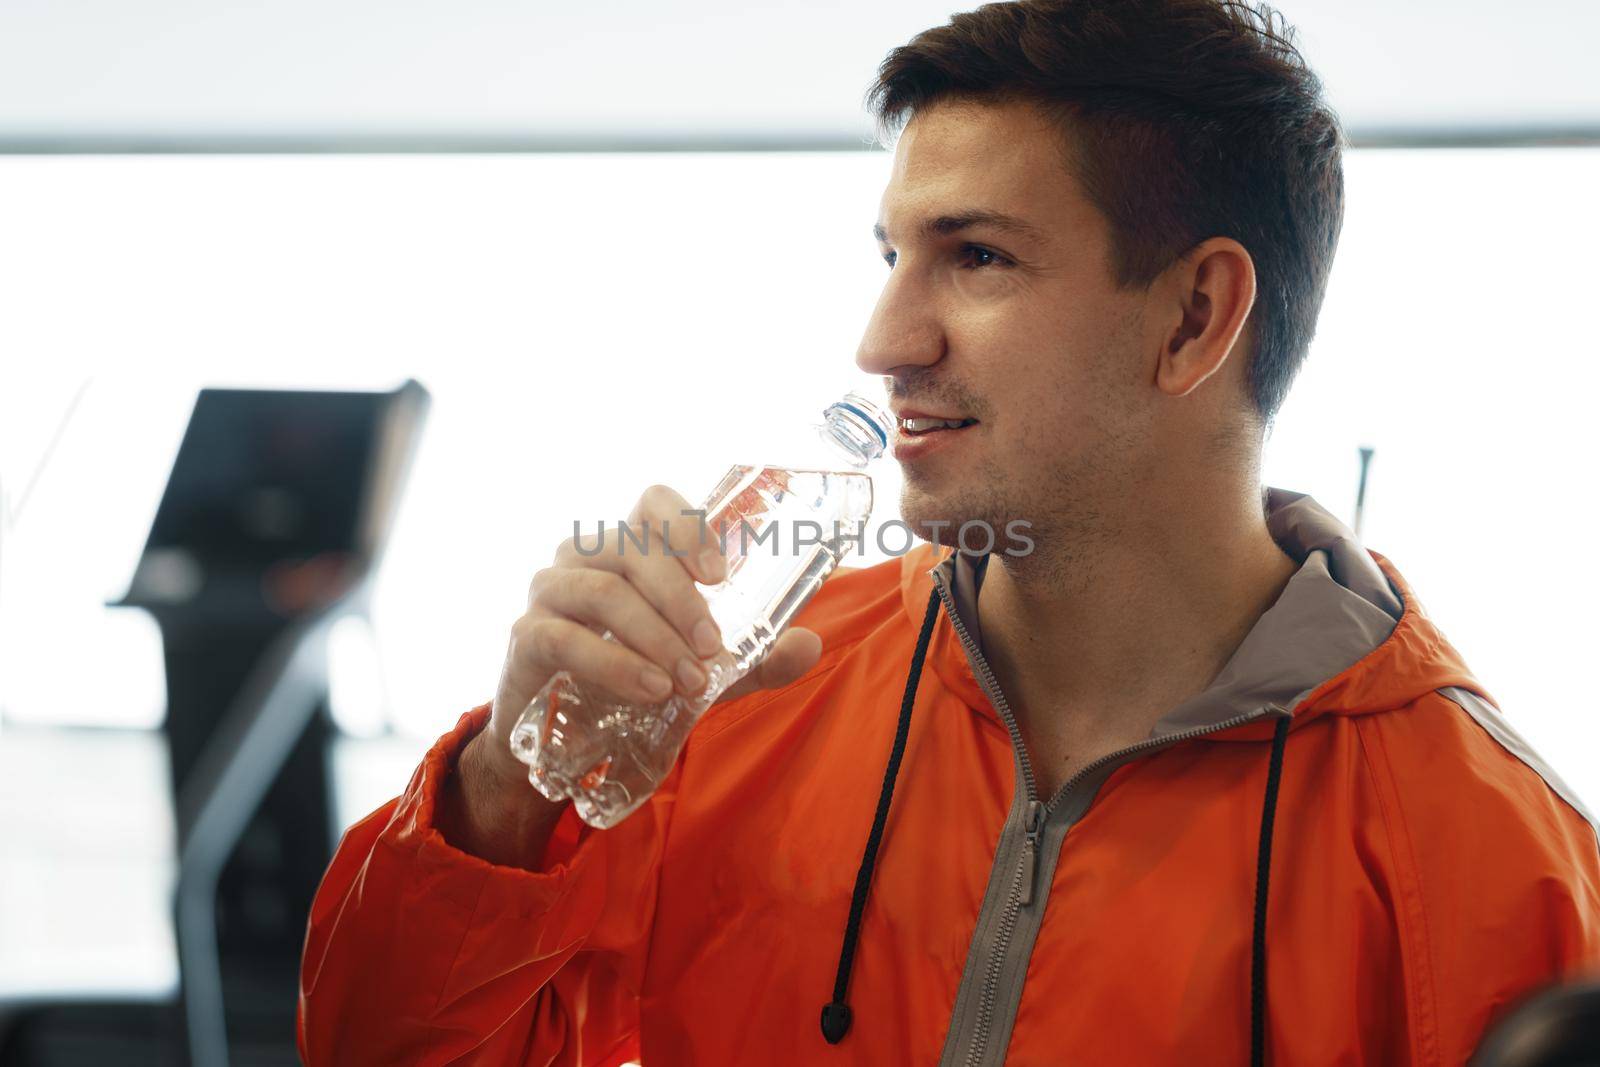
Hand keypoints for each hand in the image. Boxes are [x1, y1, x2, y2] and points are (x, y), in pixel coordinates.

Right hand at [483, 484, 823, 782]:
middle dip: (682, 600)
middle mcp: (585, 557)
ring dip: (655, 637)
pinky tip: (650, 689)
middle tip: (713, 649)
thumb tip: (811, 644)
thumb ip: (757, 659)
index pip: (653, 501)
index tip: (720, 575)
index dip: (687, 526)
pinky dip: (615, 664)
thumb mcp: (704, 671)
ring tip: (688, 682)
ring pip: (604, 591)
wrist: (564, 737)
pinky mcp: (526, 636)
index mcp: (630, 548)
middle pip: (634, 549)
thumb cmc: (636, 681)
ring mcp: (550, 591)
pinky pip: (565, 637)